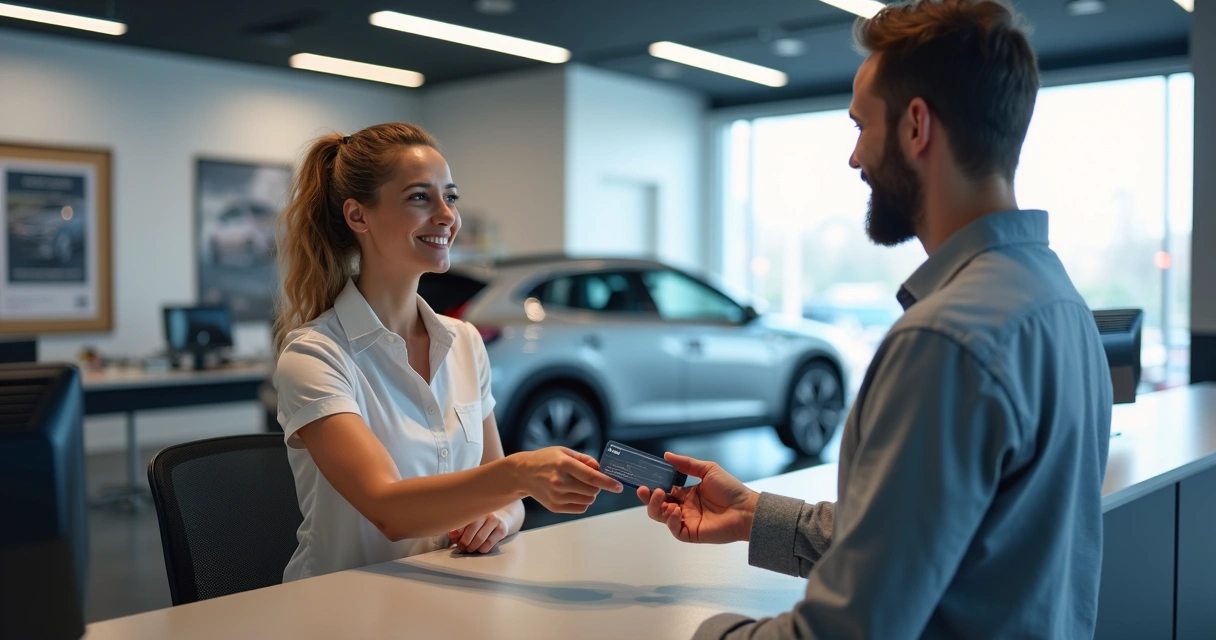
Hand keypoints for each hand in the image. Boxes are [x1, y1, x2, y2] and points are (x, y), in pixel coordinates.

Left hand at [449, 510, 508, 553]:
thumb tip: (451, 535)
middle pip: (471, 529)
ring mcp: (495, 520)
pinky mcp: (502, 529)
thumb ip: (459, 529)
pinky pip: (489, 542)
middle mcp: (485, 512)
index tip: (454, 539)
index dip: (457, 532)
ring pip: (480, 537)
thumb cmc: (481, 523)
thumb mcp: (469, 523)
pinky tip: (480, 549)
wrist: (502, 519)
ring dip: (472, 547)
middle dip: (464, 542)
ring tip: (470, 549)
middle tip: (462, 547)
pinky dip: (482, 548)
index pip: (463, 520)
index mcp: (474, 509)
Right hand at [511, 447, 622, 513]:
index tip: (619, 486)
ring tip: (580, 485)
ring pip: (588, 500)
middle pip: (592, 490)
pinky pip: (580, 508)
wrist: (524, 473)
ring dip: (591, 494)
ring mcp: (556, 496)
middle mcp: (559, 481)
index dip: (608, 482)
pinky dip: (583, 501)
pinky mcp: (555, 507)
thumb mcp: (564, 452)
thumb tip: (601, 469)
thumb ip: (585, 459)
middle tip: (592, 479)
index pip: (591, 477)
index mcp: (563, 464)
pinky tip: (574, 492)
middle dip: (598, 486)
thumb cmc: (546, 460)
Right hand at [637, 453, 758, 543]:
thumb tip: (667, 455)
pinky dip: (670, 521)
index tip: (645, 480)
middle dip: (649, 499)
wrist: (746, 509)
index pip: (664, 491)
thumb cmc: (730, 489)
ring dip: (657, 508)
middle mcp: (685, 508)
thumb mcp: (708, 470)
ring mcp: (687, 521)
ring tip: (662, 498)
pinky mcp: (692, 533)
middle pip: (658, 506)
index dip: (653, 487)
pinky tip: (675, 511)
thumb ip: (686, 464)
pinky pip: (675, 530)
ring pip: (662, 518)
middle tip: (645, 490)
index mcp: (687, 494)